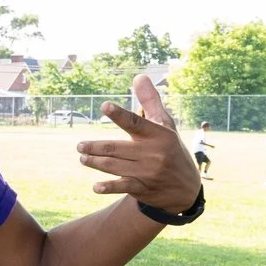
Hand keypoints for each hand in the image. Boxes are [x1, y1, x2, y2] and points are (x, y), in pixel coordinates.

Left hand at [76, 75, 203, 211]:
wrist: (186, 187)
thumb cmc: (171, 148)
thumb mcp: (165, 125)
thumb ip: (150, 101)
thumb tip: (139, 76)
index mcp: (159, 135)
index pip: (136, 123)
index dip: (120, 115)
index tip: (105, 106)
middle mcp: (154, 154)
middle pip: (117, 148)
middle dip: (95, 147)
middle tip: (80, 145)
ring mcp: (148, 172)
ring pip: (115, 166)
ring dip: (95, 163)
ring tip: (83, 158)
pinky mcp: (144, 188)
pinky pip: (123, 187)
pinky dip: (109, 187)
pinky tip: (96, 186)